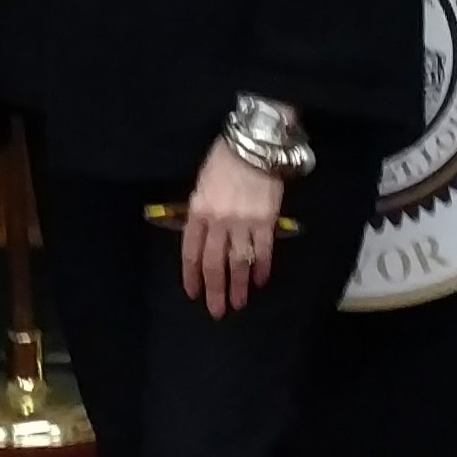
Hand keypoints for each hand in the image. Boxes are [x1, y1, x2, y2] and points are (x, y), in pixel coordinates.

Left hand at [180, 136, 283, 316]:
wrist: (254, 144)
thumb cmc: (223, 161)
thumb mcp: (202, 184)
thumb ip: (201, 212)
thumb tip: (204, 238)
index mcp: (197, 211)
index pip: (190, 252)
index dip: (191, 276)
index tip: (194, 293)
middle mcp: (218, 221)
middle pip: (214, 263)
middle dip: (215, 290)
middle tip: (217, 311)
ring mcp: (243, 223)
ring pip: (238, 262)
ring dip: (238, 286)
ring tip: (238, 303)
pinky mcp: (266, 221)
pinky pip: (263, 251)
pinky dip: (261, 268)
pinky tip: (260, 281)